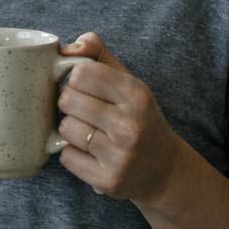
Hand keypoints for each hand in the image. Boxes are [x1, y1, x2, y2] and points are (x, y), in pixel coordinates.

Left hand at [55, 33, 184, 201]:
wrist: (164, 170)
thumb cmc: (138, 118)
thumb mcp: (128, 82)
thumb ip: (98, 55)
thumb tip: (65, 48)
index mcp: (136, 94)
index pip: (81, 73)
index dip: (76, 78)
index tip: (85, 86)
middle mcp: (130, 125)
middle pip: (67, 99)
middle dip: (70, 103)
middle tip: (86, 111)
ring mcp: (120, 156)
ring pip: (65, 128)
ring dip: (71, 130)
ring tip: (91, 133)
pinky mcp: (107, 180)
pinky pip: (65, 157)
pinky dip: (72, 154)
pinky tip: (91, 153)